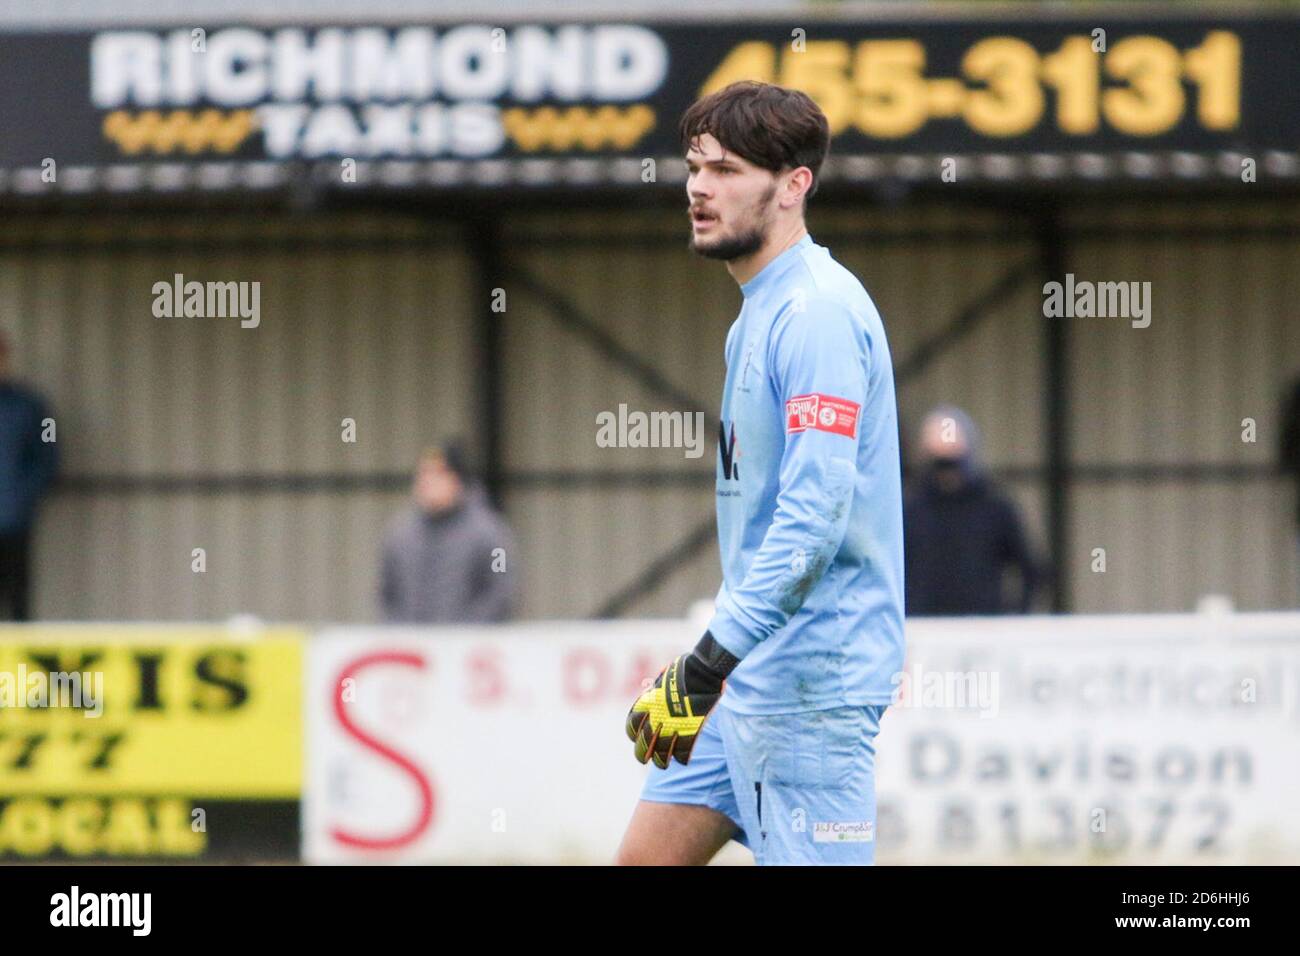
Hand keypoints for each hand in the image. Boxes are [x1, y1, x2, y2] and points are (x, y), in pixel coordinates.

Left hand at [625, 632, 739, 767]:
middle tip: (644, 759)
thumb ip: (656, 687)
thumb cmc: (685, 668)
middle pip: (643, 743)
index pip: (632, 725)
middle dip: (642, 754)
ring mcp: (674, 725)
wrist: (703, 670)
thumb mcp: (663, 676)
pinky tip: (682, 760)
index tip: (636, 737)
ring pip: (662, 752)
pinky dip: (682, 758)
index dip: (633, 734)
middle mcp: (658, 717)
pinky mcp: (690, 730)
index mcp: (648, 703)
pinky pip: (684, 751)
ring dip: (661, 761)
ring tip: (662, 765)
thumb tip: (649, 687)